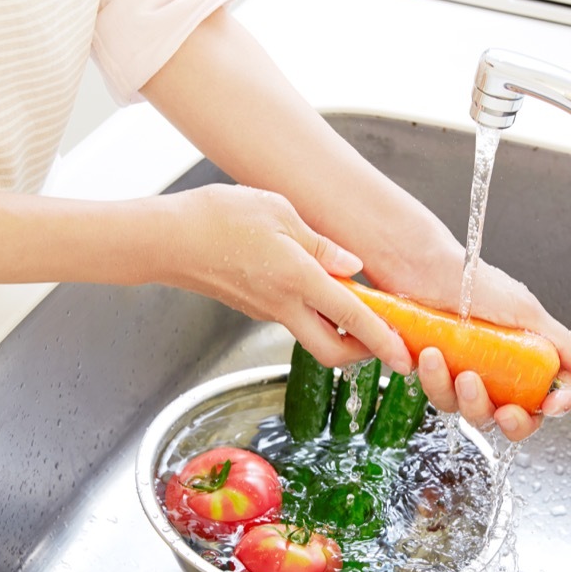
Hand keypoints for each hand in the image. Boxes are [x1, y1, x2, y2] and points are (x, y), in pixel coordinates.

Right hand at [148, 184, 412, 373]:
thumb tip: (352, 265)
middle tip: (383, 339)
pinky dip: (314, 314)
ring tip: (357, 305)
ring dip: (339, 331)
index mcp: (298, 280)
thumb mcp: (279, 212)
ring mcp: (266, 311)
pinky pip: (293, 319)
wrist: (166, 239)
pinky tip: (319, 288)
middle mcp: (284, 305)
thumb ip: (321, 243)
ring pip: (313, 337)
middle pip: (332, 351)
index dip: (384, 342)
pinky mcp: (253, 308)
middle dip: (362, 353)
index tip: (404, 359)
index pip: (353, 319)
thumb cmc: (218, 218)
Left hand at [372, 261, 570, 441]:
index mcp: (523, 363)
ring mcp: (461, 377)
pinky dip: (429, 377)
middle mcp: (494, 376)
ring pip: (464, 410)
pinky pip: (431, 393)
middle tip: (500, 408)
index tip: (551, 405)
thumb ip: (563, 345)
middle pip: (506, 420)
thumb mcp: (527, 313)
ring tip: (440, 357)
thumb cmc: (475, 283)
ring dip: (454, 391)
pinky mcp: (432, 375)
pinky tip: (425, 353)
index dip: (552, 408)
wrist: (423, 267)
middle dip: (506, 419)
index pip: (545, 400)